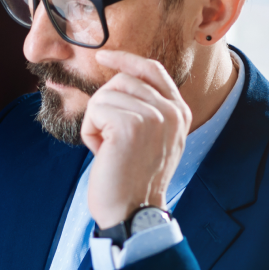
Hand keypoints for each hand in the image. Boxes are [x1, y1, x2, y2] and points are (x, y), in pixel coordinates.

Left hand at [80, 49, 190, 228]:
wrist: (133, 214)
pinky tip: (101, 153)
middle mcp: (171, 111)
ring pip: (104, 95)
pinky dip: (89, 133)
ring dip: (95, 123)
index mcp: (179, 112)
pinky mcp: (130, 126)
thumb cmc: (132, 182)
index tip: (103, 56)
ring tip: (107, 150)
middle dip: (104, 107)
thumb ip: (147, 110)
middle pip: (121, 80)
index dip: (125, 59)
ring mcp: (153, 117)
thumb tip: (118, 80)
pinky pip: (95, 111)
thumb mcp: (152, 140)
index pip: (152, 69)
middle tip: (108, 140)